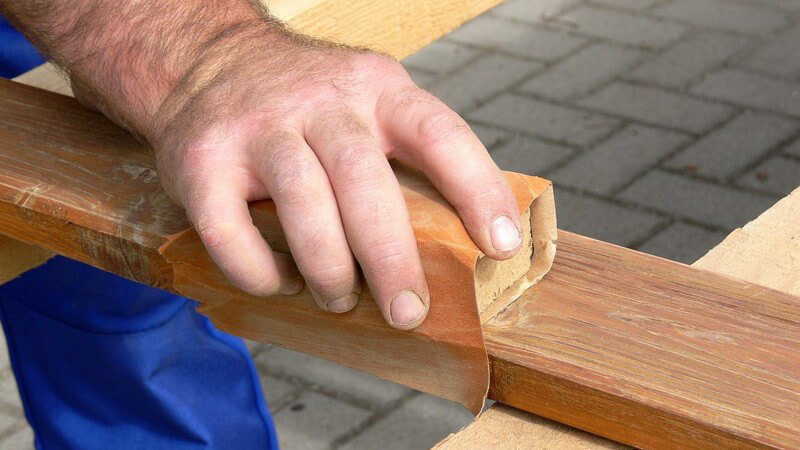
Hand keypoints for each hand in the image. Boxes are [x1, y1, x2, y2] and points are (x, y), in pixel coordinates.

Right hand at [145, 29, 523, 328]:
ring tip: (340, 299)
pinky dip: (259, 273)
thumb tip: (463, 240)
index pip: (439, 134)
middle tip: (408, 312)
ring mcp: (258, 128)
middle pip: (364, 180)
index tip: (501, 246)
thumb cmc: (306, 102)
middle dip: (391, 257)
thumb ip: (405, 152)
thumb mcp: (367, 99)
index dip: (477, 190)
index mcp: (376, 89)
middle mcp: (319, 103)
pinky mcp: (203, 160)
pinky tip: (280, 282)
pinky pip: (230, 231)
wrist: (206, 59)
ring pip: (302, 203)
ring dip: (328, 268)